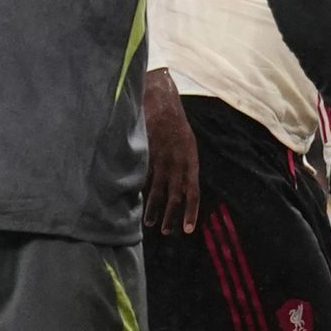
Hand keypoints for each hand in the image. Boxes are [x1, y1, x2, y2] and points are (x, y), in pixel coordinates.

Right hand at [143, 69, 200, 234]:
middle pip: (175, 195)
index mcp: (191, 159)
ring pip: (158, 190)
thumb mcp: (187, 143)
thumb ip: (184, 164)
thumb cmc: (175, 123)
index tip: (187, 229)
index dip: (190, 211)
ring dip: (154, 209)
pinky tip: (136, 204)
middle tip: (167, 232)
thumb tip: (181, 186)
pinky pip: (144, 178)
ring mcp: (160, 159)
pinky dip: (142, 192)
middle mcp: (177, 162)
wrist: (161, 99)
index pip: (193, 191)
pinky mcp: (146, 155)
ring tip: (150, 223)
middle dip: (171, 216)